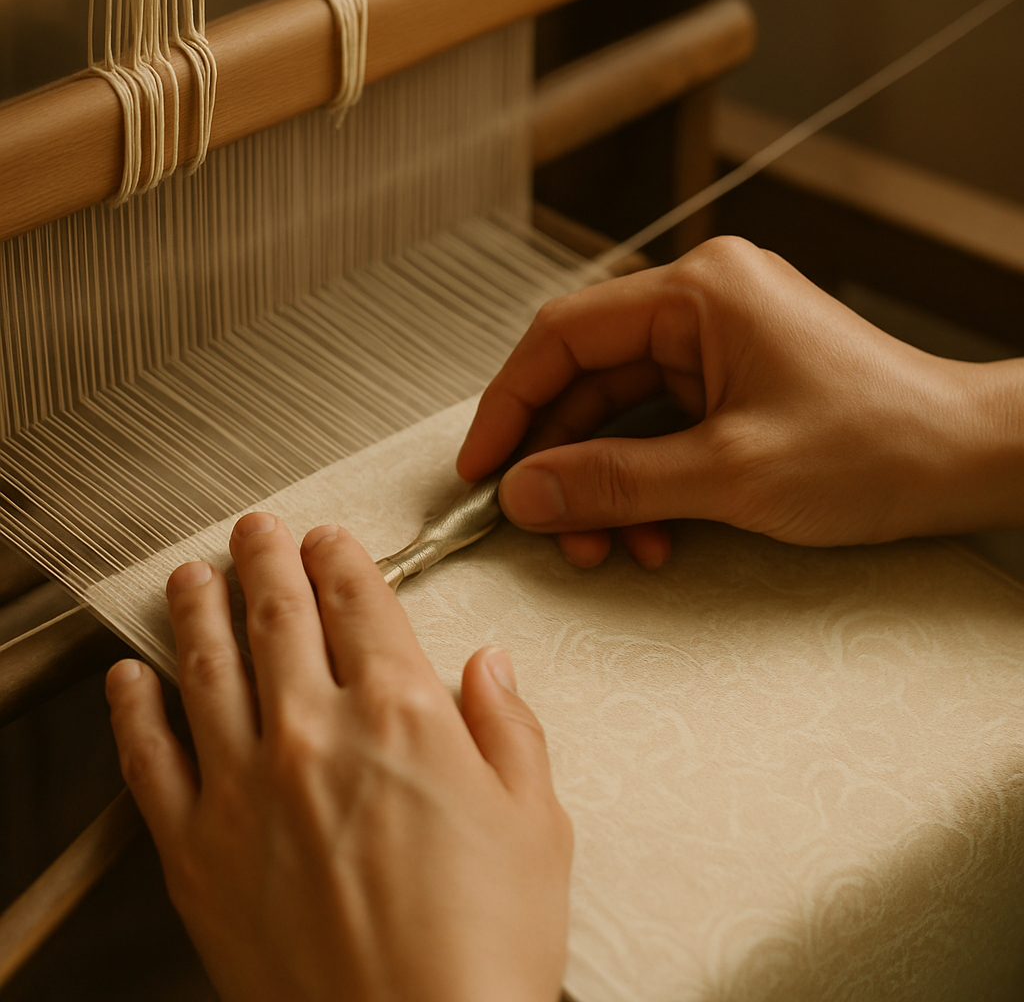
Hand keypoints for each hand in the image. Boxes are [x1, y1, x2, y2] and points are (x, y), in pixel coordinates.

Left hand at [106, 513, 571, 1001]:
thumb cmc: (484, 948)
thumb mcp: (537, 823)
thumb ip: (511, 728)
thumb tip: (491, 667)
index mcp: (402, 715)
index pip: (360, 602)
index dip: (342, 559)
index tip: (331, 541)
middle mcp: (316, 733)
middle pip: (278, 613)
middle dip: (265, 557)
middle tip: (255, 529)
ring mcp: (247, 787)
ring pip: (207, 664)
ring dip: (197, 605)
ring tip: (192, 572)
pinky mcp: (196, 849)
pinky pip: (150, 756)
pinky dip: (134, 707)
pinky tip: (131, 677)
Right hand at [458, 236, 1023, 563]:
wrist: (969, 460)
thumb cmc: (882, 444)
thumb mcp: (730, 473)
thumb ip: (616, 481)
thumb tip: (527, 490)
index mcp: (699, 293)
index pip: (564, 335)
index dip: (510, 404)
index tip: (483, 465)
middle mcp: (702, 307)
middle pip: (586, 379)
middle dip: (561, 459)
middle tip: (542, 521)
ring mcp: (717, 347)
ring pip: (619, 414)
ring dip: (603, 483)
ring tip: (606, 544)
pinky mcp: (730, 385)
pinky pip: (658, 430)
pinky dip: (643, 483)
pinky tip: (650, 533)